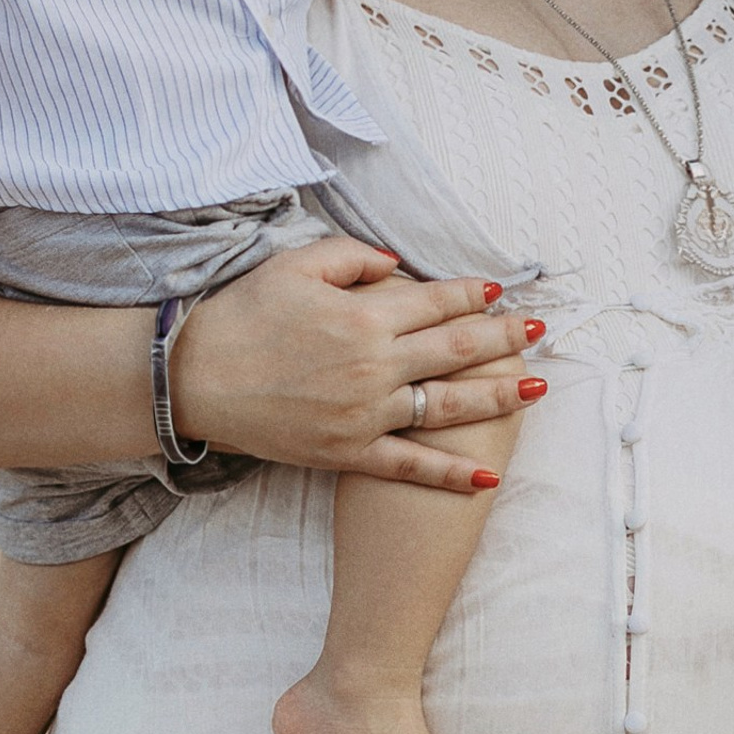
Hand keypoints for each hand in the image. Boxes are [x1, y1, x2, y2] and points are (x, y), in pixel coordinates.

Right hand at [166, 235, 542, 491]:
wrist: (192, 379)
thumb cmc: (242, 316)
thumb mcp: (295, 266)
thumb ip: (352, 258)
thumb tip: (398, 265)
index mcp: (364, 315)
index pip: (437, 302)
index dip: (473, 294)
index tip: (500, 290)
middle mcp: (374, 365)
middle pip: (457, 351)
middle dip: (505, 339)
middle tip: (541, 330)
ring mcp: (365, 413)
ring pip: (447, 406)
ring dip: (497, 397)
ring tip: (536, 389)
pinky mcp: (348, 452)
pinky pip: (410, 465)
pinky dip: (450, 473)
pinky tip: (488, 475)